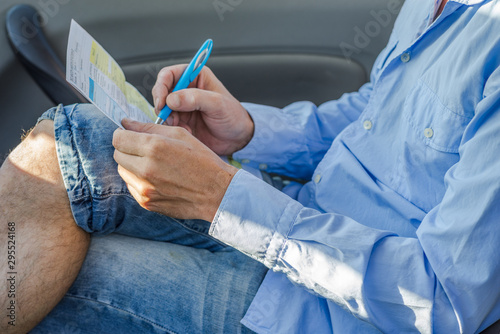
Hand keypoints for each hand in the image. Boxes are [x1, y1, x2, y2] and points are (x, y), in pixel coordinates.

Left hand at [112, 118, 238, 220]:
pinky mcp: (146, 203)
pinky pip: (132, 187)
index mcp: (154, 147)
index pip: (118, 138)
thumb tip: (125, 122)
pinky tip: (158, 178)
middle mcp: (146, 168)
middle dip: (127, 149)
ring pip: (123, 171)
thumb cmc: (202, 161)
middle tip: (144, 149)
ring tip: (153, 164)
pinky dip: (139, 181)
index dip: (123, 134)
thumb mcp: (179, 134)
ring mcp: (145, 188)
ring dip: (132, 165)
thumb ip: (148, 127)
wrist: (217, 192)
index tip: (130, 135)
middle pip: (117, 155)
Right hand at [152, 65, 253, 154]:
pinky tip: (188, 133)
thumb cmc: (233, 116)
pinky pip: (167, 124)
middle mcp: (185, 89)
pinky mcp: (180, 121)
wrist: (237, 139)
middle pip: (161, 92)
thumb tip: (171, 99)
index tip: (162, 101)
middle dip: (162, 106)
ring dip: (168, 119)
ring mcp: (182, 106)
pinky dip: (173, 129)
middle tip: (170, 118)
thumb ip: (195, 99)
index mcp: (195, 77)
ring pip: (162, 110)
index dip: (161, 86)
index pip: (169, 74)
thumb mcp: (218, 104)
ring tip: (183, 127)